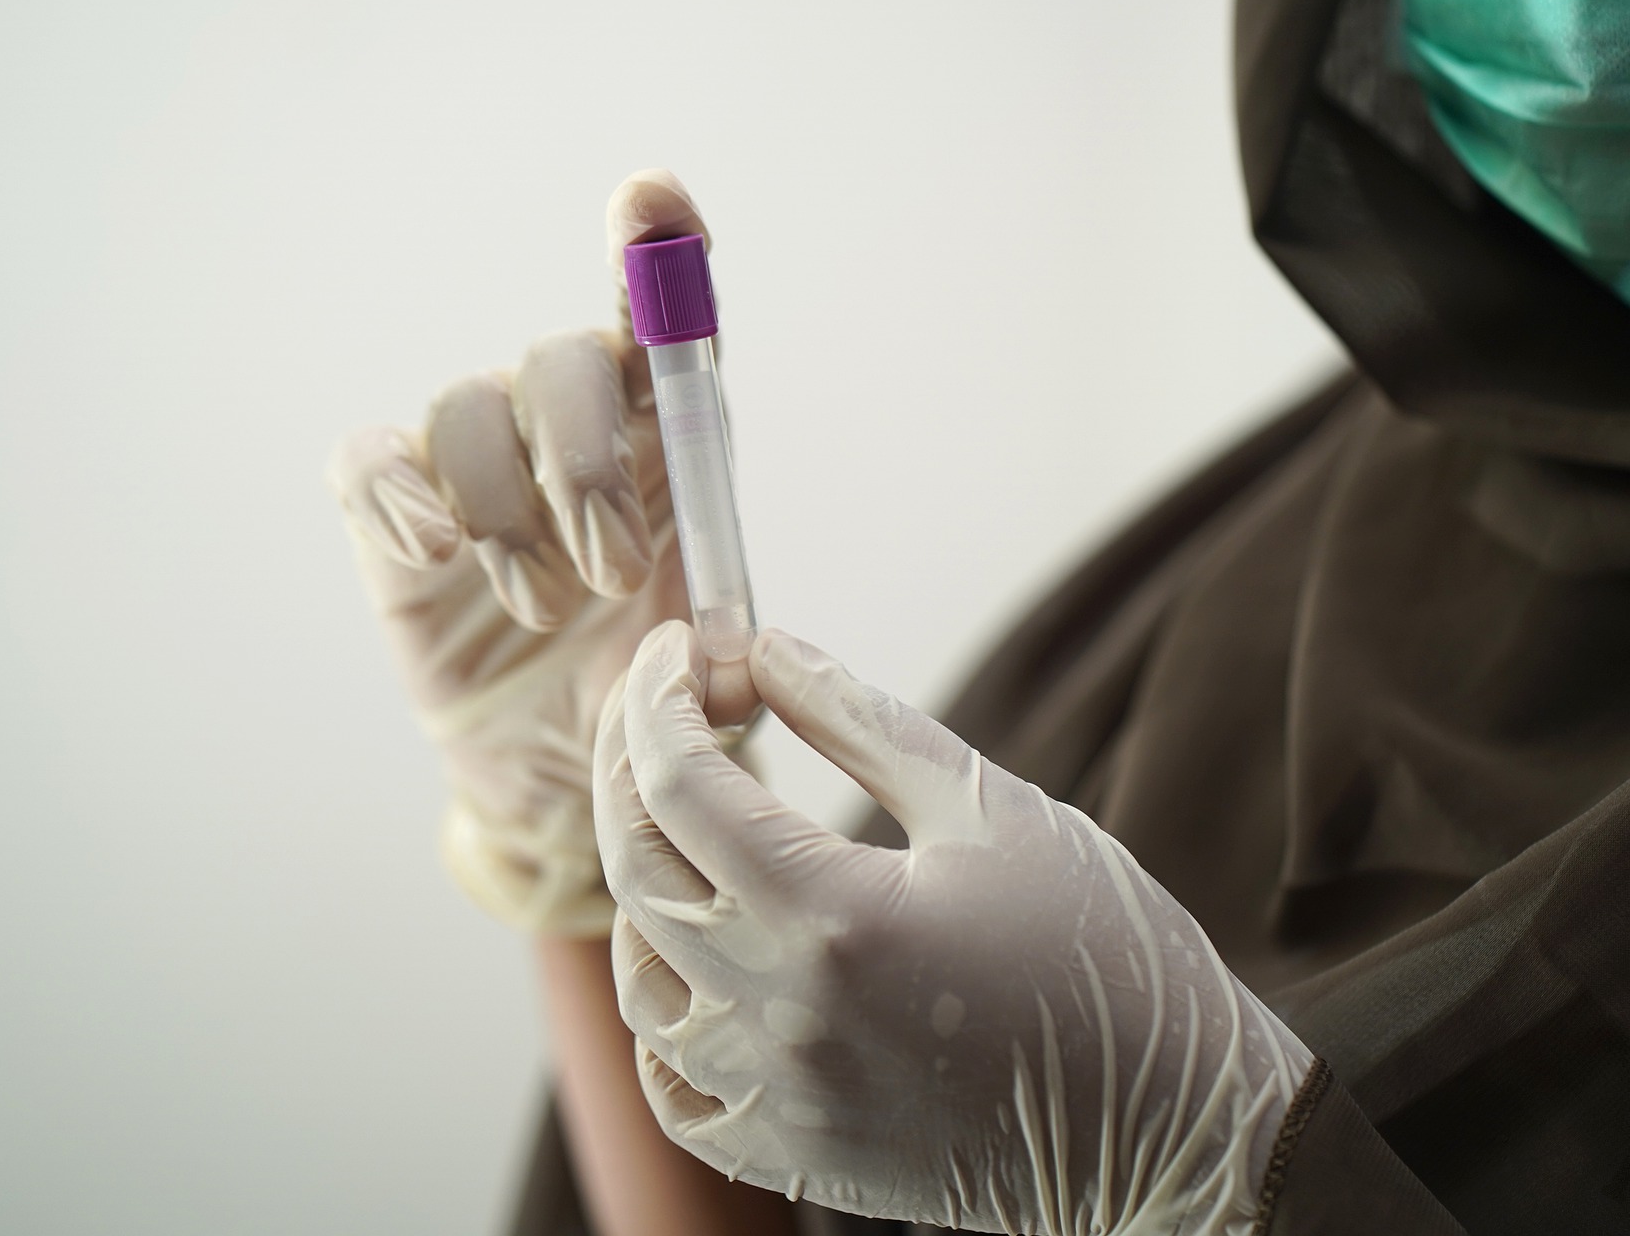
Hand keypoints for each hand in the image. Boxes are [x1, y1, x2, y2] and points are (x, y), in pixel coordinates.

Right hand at [330, 170, 747, 934]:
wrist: (561, 779)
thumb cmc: (645, 703)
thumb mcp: (708, 691)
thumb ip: (725, 666)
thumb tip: (715, 660)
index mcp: (662, 444)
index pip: (660, 325)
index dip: (654, 253)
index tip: (650, 201)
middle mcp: (568, 431)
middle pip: (560, 363)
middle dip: (586, 466)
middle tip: (610, 574)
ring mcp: (474, 465)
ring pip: (468, 410)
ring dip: (508, 515)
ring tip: (542, 609)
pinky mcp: (392, 515)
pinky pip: (372, 462)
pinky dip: (398, 491)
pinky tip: (433, 549)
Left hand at [595, 622, 1313, 1232]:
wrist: (1176, 1128)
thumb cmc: (1103, 956)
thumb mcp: (994, 810)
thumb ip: (864, 723)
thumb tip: (767, 648)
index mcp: (835, 917)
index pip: (679, 784)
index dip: (658, 699)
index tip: (677, 649)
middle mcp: (783, 1016)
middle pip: (637, 869)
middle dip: (629, 767)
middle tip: (662, 709)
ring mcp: (778, 1100)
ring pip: (639, 977)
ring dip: (642, 884)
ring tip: (689, 826)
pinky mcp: (792, 1157)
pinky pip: (671, 1087)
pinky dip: (662, 1013)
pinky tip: (695, 960)